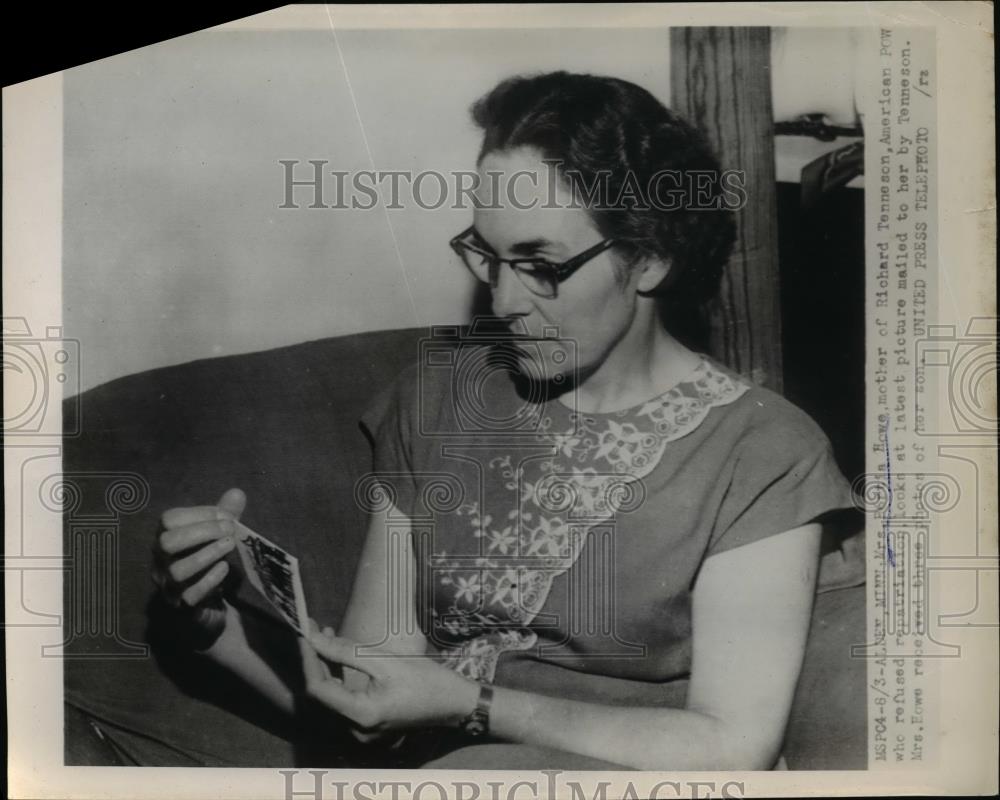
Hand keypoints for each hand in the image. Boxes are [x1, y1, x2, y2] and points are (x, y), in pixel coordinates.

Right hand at [152, 487, 245, 649]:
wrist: (206, 606)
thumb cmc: (208, 561)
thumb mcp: (217, 535)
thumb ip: (225, 515)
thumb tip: (237, 493)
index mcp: (165, 539)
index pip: (168, 520)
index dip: (199, 513)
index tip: (226, 515)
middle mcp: (161, 562)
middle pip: (166, 543)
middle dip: (201, 532)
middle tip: (229, 530)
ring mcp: (169, 586)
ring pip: (178, 571)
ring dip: (207, 555)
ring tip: (230, 545)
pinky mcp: (183, 606)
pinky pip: (191, 595)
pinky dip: (210, 579)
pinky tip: (225, 569)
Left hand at [299, 621, 478, 734]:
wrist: (455, 702)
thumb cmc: (426, 680)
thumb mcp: (386, 661)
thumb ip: (346, 652)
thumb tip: (314, 638)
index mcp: (361, 715)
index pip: (319, 688)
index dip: (308, 658)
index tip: (304, 632)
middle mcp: (356, 729)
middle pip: (322, 693)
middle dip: (315, 659)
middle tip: (313, 628)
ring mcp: (362, 729)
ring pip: (331, 695)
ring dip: (325, 666)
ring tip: (324, 635)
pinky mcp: (367, 723)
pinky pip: (343, 700)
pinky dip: (338, 677)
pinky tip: (338, 655)